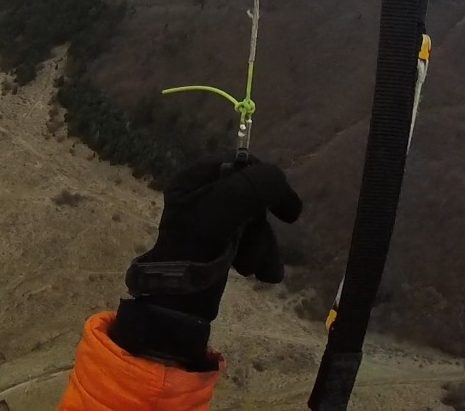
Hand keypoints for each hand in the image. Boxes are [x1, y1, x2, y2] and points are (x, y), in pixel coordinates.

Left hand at [107, 152, 302, 369]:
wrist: (180, 300)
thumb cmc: (198, 245)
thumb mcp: (227, 203)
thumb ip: (259, 184)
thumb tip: (284, 190)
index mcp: (194, 177)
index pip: (243, 164)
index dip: (267, 183)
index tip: (284, 209)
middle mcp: (200, 196)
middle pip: (253, 198)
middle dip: (262, 228)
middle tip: (260, 246)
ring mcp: (210, 222)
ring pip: (255, 223)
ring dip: (263, 247)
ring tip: (255, 269)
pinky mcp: (219, 246)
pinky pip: (250, 242)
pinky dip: (259, 258)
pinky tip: (262, 275)